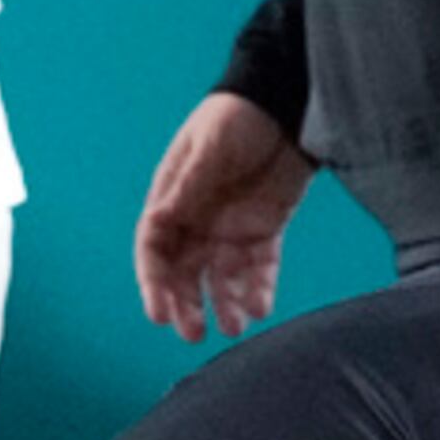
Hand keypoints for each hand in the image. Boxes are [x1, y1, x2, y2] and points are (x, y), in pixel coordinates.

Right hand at [133, 93, 313, 341]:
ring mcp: (230, 229)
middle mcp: (197, 220)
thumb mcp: (210, 147)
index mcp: (173, 199)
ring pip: (220, 278)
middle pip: (183, 273)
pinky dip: (258, 290)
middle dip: (185, 305)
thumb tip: (161, 218)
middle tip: (193, 334)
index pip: (154, 249)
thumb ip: (190, 185)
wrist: (285, 105)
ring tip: (233, 329)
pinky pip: (259, 269)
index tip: (158, 313)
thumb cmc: (237, 117)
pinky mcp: (264, 232)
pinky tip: (260, 309)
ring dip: (222, 305)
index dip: (153, 283)